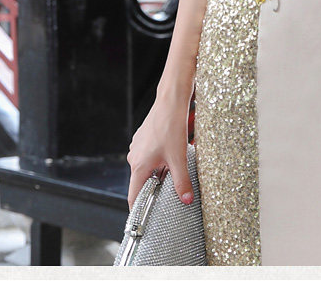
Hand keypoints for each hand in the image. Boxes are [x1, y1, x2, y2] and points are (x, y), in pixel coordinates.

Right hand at [126, 96, 192, 210]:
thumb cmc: (171, 127)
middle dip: (154, 188)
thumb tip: (186, 200)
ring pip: (147, 168)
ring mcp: (138, 147)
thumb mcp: (179, 158)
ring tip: (173, 171)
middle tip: (168, 194)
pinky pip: (149, 156)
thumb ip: (182, 182)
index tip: (143, 219)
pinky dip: (159, 160)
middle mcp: (134, 157)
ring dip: (158, 172)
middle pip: (142, 182)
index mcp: (139, 166)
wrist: (170, 102)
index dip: (138, 209)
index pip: (134, 196)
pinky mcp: (144, 139)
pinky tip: (171, 155)